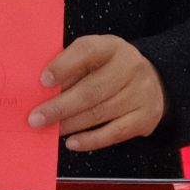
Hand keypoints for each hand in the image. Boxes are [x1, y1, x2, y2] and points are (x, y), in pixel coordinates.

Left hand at [27, 35, 165, 151]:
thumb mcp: (93, 59)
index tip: (43, 81)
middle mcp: (130, 67)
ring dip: (71, 124)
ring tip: (50, 130)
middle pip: (92, 90)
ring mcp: (141, 93)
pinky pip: (114, 133)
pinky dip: (90, 140)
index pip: (87, 51)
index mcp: (112, 46)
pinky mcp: (145, 118)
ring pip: (100, 112)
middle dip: (60, 106)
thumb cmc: (109, 69)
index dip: (64, 66)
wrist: (154, 81)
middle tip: (36, 118)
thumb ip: (71, 69)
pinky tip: (72, 142)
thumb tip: (42, 92)